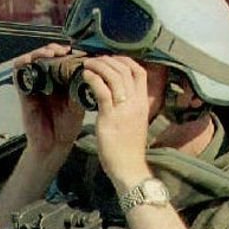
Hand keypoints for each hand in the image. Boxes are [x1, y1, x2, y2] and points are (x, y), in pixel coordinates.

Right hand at [13, 43, 83, 157]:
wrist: (54, 145)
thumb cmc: (67, 127)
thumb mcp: (79, 104)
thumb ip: (81, 88)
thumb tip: (90, 71)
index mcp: (60, 82)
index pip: (61, 59)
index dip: (67, 51)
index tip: (76, 50)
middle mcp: (46, 81)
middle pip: (45, 56)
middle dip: (53, 49)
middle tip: (63, 50)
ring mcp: (34, 85)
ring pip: (31, 60)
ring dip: (39, 53)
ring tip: (50, 53)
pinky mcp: (24, 92)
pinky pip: (19, 73)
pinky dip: (23, 63)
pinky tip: (33, 61)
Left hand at [81, 54, 151, 190]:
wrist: (129, 168)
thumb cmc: (129, 148)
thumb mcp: (136, 122)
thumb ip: (130, 107)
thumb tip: (120, 95)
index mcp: (143, 103)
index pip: (139, 72)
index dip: (125, 60)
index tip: (111, 60)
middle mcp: (136, 103)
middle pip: (126, 69)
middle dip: (108, 60)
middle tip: (94, 59)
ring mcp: (124, 109)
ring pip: (114, 76)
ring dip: (98, 65)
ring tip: (87, 64)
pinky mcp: (110, 117)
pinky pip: (102, 90)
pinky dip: (92, 78)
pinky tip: (84, 76)